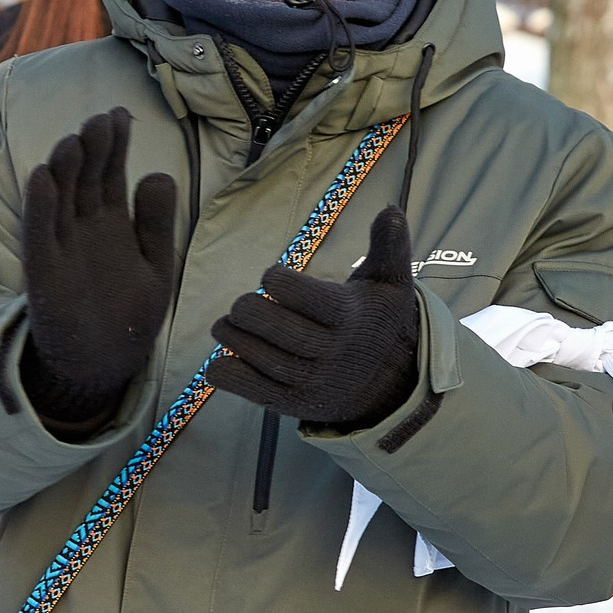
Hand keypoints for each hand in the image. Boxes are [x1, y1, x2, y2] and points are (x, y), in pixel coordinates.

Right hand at [18, 108, 179, 427]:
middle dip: (92, 148)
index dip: (116, 144)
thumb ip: (157, 223)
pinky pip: (38, 234)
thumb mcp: (156, 266)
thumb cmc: (128, 315)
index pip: (110, 172)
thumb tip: (158, 173)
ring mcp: (60, 247)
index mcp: (110, 221)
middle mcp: (82, 227)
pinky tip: (41, 176)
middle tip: (101, 119)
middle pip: (84, 178)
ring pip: (59, 198)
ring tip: (74, 140)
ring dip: (64, 168)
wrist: (102, 365)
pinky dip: (39, 206)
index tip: (121, 114)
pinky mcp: (43, 272)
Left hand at [208, 205, 420, 427]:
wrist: (386, 385)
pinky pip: (250, 389)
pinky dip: (226, 372)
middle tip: (242, 303)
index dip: (280, 282)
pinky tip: (222, 355)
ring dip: (232, 336)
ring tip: (228, 323)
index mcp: (352, 318)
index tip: (270, 276)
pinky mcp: (291, 403)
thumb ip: (388, 246)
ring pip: (262, 359)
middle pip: (281, 330)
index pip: (311, 300)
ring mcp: (311, 382)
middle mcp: (332, 353)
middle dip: (249, 310)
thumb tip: (390, 209)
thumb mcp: (389, 284)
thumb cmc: (375, 322)